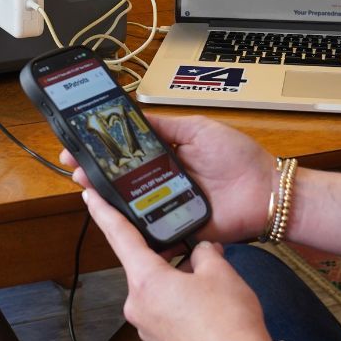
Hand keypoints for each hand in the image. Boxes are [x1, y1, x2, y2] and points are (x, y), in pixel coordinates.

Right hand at [60, 114, 275, 242]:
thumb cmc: (239, 157)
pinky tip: (112, 215)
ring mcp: (169, 203)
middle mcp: (165, 179)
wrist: (266, 191)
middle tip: (74, 166)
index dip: (104, 149)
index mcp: (168, 155)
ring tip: (86, 185)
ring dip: (107, 196)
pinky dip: (132, 224)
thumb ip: (167, 126)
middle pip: (123, 177)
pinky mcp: (177, 226)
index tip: (81, 144)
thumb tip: (136, 115)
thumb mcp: (199, 130)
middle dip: (95, 172)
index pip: (128, 151)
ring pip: (131, 202)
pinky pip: (151, 226)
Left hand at [81, 185, 271, 340]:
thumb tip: (201, 250)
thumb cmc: (228, 323)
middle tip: (190, 240)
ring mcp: (147, 326)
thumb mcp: (219, 271)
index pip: (119, 236)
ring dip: (177, 274)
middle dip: (167, 250)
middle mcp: (137, 304)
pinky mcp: (161, 340)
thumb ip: (203, 251)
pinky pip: (164, 306)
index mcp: (145, 281)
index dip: (104, 212)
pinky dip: (180, 295)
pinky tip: (207, 295)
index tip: (89, 195)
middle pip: (144, 264)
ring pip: (157, 286)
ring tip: (210, 272)